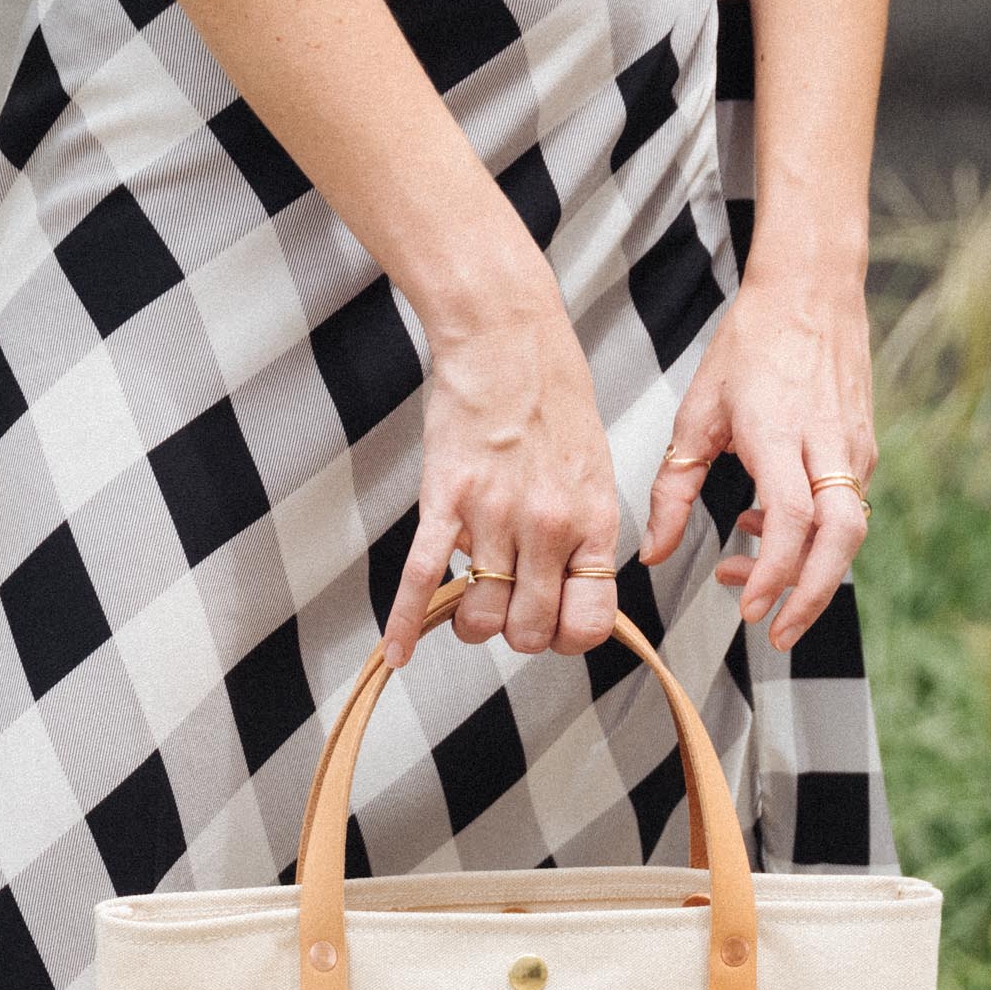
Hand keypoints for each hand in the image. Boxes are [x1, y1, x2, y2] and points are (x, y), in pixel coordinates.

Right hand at [383, 276, 625, 667]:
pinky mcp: (446, 500)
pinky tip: (399, 652)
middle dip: (514, 631)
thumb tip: (567, 588)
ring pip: (481, 616)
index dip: (567, 637)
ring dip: (472, 621)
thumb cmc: (551, 397)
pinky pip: (422, 579)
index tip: (552, 625)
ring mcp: (496, 515)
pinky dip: (406, 623)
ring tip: (469, 599)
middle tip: (505, 605)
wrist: (506, 337)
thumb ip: (582, 534)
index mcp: (591, 520)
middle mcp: (548, 526)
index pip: (589, 621)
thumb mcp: (591, 471)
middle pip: (530, 631)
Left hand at [637, 270, 875, 651]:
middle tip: (777, 635)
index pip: (792, 518)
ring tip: (754, 585)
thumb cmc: (750, 345)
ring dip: (807, 572)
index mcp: (780, 431)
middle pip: (840, 538)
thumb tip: (654, 554)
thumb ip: (672, 489)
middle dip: (811, 596)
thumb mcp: (697, 414)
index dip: (775, 571)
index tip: (751, 608)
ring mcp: (853, 447)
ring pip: (848, 531)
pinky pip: (844, 510)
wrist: (812, 289)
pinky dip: (810, 538)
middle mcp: (827, 442)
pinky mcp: (863, 451)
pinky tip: (764, 529)